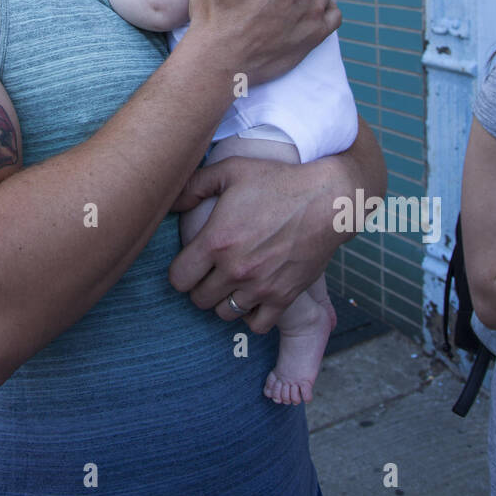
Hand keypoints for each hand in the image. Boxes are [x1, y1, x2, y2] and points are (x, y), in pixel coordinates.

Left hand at [169, 153, 339, 330]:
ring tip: (231, 283)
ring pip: (224, 313)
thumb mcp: (230, 170)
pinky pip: (257, 325)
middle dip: (200, 286)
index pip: (178, 279)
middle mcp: (235, 269)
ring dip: (223, 301)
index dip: (180, 272)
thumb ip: (193, 186)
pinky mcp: (284, 296)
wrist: (326, 200)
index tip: (190, 263)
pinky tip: (253, 297)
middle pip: (199, 299)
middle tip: (210, 273)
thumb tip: (169, 203)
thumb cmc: (277, 180)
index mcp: (216, 241)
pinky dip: (251, 315)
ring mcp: (260, 286)